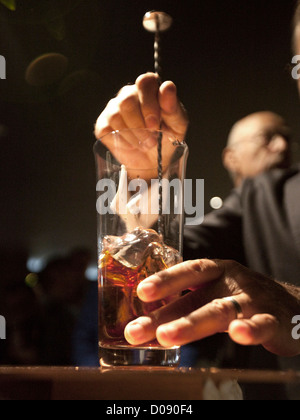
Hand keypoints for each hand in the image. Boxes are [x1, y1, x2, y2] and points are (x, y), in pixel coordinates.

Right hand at [94, 73, 188, 173]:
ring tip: (145, 144)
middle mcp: (129, 94)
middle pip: (127, 100)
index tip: (155, 124)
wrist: (153, 162)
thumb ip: (173, 107)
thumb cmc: (166, 139)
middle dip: (141, 125)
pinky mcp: (103, 124)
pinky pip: (107, 129)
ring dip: (133, 135)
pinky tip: (132, 145)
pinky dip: (123, 141)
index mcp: (149, 90)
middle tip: (152, 139)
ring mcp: (113, 108)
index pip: (144, 82)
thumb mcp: (177, 125)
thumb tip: (167, 87)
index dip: (149, 104)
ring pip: (116, 115)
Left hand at [124, 259, 299, 356]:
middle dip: (165, 314)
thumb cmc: (245, 300)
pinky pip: (262, 325)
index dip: (165, 279)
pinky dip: (250, 330)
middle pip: (197, 296)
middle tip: (136, 330)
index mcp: (218, 272)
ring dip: (191, 324)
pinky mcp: (274, 320)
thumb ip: (189, 304)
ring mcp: (253, 300)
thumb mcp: (217, 294)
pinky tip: (237, 335)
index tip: (141, 292)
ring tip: (166, 337)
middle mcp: (233, 282)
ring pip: (221, 311)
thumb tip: (148, 321)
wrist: (294, 306)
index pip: (189, 270)